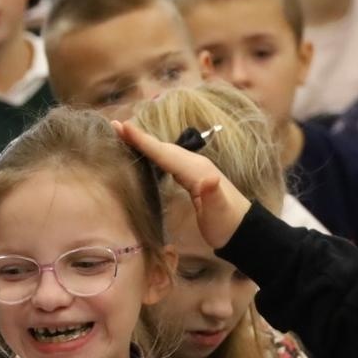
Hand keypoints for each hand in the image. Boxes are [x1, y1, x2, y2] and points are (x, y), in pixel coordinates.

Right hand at [112, 119, 251, 249]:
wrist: (243, 230)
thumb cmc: (227, 224)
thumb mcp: (219, 212)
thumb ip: (213, 195)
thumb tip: (209, 179)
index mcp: (197, 171)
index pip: (165, 153)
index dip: (143, 141)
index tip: (122, 127)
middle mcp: (196, 164)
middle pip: (163, 147)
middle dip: (139, 137)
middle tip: (114, 126)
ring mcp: (195, 170)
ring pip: (166, 152)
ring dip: (146, 143)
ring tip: (124, 134)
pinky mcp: (193, 178)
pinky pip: (169, 161)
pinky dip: (155, 154)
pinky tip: (147, 155)